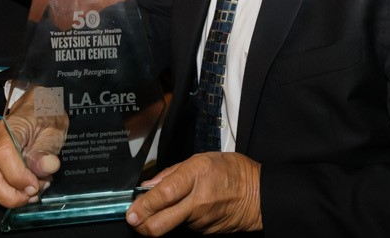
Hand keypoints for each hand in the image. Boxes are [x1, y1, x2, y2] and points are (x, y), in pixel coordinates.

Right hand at [0, 87, 68, 207]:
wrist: (37, 107)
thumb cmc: (45, 114)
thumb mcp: (54, 128)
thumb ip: (48, 148)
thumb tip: (46, 167)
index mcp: (10, 127)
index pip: (4, 154)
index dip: (17, 175)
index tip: (34, 186)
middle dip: (13, 194)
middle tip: (36, 193)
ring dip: (12, 195)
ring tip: (36, 189)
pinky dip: (11, 193)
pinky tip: (28, 188)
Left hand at [126, 152, 261, 235]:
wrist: (258, 194)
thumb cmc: (233, 172)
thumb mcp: (201, 159)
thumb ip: (171, 173)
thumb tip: (149, 185)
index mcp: (196, 175)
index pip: (162, 195)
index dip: (143, 206)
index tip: (131, 212)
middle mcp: (197, 201)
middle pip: (160, 224)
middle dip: (143, 225)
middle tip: (136, 220)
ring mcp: (201, 220)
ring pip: (171, 225)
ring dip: (165, 218)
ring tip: (175, 202)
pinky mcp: (205, 232)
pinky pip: (186, 227)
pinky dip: (182, 219)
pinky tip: (192, 207)